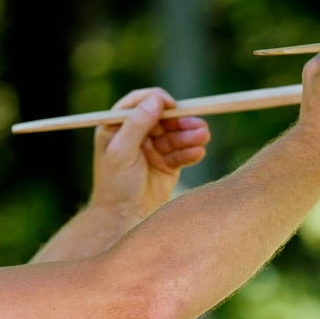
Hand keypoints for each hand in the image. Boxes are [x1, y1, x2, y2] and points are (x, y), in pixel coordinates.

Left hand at [87, 87, 210, 220]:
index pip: (139, 103)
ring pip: (175, 135)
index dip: (156, 100)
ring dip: (190, 136)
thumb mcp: (121, 152)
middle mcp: (137, 134)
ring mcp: (153, 149)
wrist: (124, 218)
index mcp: (118, 126)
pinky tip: (199, 152)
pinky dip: (190, 152)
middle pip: (163, 118)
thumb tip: (155, 100)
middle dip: (180, 121)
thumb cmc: (115, 185)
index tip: (171, 105)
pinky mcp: (167, 164)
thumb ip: (136, 125)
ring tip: (204, 137)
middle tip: (198, 124)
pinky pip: (181, 153)